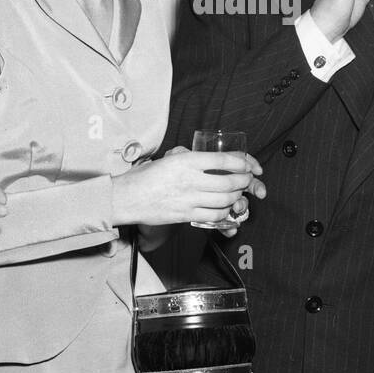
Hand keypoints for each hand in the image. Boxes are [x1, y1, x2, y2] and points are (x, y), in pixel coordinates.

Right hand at [113, 147, 265, 227]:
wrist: (126, 198)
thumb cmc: (144, 177)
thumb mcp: (167, 159)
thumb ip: (186, 157)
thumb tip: (205, 156)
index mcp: (186, 161)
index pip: (223, 160)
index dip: (241, 163)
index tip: (247, 165)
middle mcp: (190, 179)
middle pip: (229, 181)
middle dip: (244, 181)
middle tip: (247, 180)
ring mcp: (189, 199)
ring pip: (225, 199)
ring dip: (237, 197)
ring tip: (238, 194)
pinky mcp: (186, 215)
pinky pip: (213, 215)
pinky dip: (224, 212)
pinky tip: (224, 208)